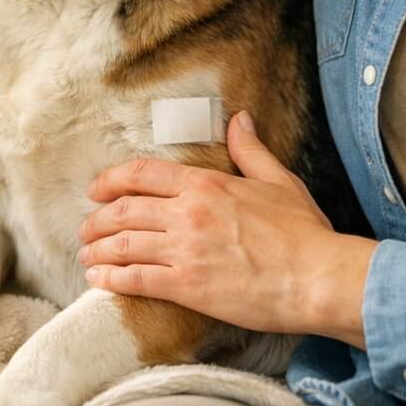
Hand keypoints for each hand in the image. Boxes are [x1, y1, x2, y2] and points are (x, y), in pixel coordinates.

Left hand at [77, 112, 377, 348]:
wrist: (319, 278)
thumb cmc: (303, 232)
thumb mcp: (277, 180)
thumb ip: (250, 149)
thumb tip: (239, 119)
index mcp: (204, 184)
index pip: (141, 174)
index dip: (110, 181)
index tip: (96, 190)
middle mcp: (187, 212)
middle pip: (124, 210)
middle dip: (97, 219)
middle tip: (85, 228)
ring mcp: (184, 249)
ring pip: (124, 244)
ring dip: (97, 250)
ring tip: (86, 256)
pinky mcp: (188, 286)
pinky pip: (137, 279)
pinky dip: (112, 279)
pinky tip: (98, 281)